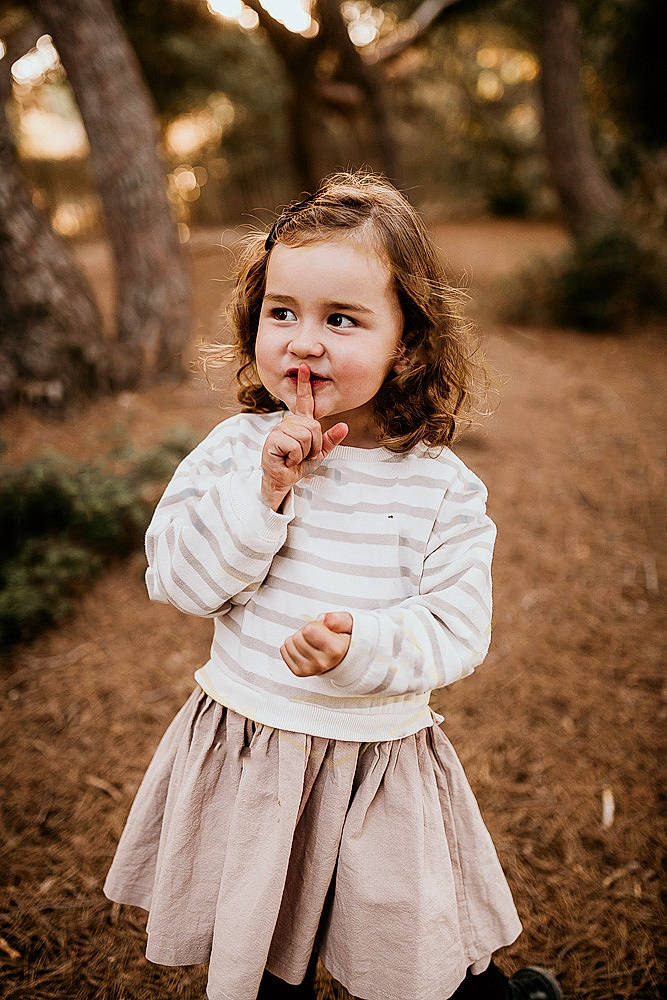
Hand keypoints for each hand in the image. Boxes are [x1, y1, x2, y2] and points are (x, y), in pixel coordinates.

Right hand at [261, 364, 347, 510]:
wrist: (283, 480)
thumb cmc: (297, 465)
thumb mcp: (319, 452)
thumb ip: (331, 439)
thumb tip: (345, 426)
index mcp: (299, 423)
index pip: (304, 401)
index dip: (304, 384)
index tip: (304, 368)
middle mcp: (289, 422)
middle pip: (313, 426)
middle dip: (314, 445)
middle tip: (303, 454)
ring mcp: (279, 430)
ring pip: (305, 436)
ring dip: (304, 452)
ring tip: (294, 457)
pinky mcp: (273, 440)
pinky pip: (296, 446)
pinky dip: (295, 457)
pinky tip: (287, 460)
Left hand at [280, 612, 352, 676]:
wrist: (345, 659)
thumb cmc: (346, 641)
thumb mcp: (349, 624)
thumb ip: (338, 619)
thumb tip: (322, 619)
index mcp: (335, 650)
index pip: (309, 630)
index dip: (315, 625)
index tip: (324, 629)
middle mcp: (322, 662)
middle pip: (297, 637)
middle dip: (306, 631)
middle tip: (318, 636)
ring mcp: (309, 669)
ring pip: (289, 644)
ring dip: (298, 639)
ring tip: (312, 642)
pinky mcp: (300, 672)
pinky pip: (284, 651)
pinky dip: (291, 646)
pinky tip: (304, 648)